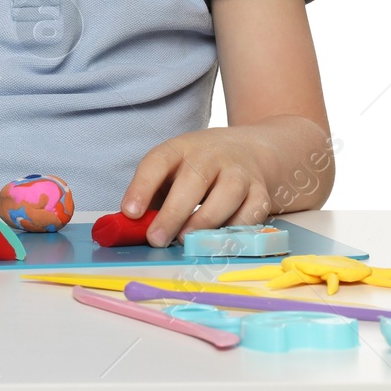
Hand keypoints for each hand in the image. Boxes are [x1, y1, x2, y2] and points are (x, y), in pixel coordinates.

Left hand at [119, 126, 276, 247]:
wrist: (249, 150)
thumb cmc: (197, 169)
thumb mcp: (171, 172)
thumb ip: (153, 199)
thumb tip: (131, 229)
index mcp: (179, 149)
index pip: (157, 162)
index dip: (142, 187)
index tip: (129, 213)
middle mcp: (210, 156)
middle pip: (193, 181)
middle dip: (173, 213)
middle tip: (157, 239)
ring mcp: (238, 172)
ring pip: (227, 194)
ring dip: (205, 221)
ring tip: (186, 241)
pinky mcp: (260, 191)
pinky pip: (252, 212)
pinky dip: (236, 230)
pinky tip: (218, 241)